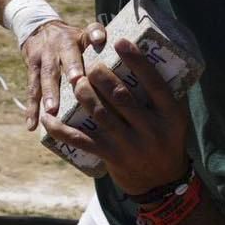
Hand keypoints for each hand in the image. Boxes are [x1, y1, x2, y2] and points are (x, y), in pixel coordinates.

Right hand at [21, 20, 106, 130]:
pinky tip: (32, 125)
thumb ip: (95, 34)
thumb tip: (102, 39)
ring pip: (45, 76)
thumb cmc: (71, 39)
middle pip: (64, 57)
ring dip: (48, 94)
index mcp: (74, 39)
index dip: (91, 38)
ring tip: (51, 111)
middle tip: (76, 81)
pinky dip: (31, 109)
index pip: (85, 35)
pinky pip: (31, 91)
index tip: (96, 45)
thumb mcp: (83, 33)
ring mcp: (42, 58)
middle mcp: (57, 47)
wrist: (39, 29)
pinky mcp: (31, 70)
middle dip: (70, 69)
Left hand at [39, 38, 189, 195]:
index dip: (137, 61)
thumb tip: (151, 56)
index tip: (120, 42)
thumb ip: (165, 93)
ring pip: (100, 114)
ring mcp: (130, 145)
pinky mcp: (111, 157)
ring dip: (84, 94)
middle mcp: (151, 130)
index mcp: (171, 115)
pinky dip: (61, 130)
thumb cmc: (167, 139)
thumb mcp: (176, 118)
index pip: (154, 83)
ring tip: (75, 81)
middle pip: (121, 96)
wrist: (163, 182)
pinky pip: (82, 141)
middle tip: (90, 64)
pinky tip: (48, 119)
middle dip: (101, 76)